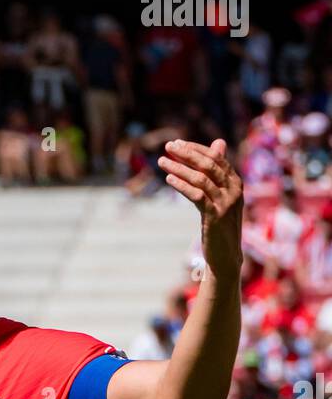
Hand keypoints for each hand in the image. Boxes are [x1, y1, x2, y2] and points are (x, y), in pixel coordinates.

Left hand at [157, 138, 242, 278]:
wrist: (226, 256)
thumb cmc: (221, 225)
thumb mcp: (222, 195)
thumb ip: (218, 171)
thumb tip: (219, 143)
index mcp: (236, 182)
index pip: (215, 157)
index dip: (195, 148)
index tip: (177, 143)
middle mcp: (234, 190)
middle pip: (209, 163)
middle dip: (187, 153)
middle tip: (168, 146)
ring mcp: (226, 203)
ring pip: (201, 178)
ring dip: (179, 168)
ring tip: (162, 162)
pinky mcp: (215, 216)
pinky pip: (197, 195)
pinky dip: (182, 186)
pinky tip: (169, 180)